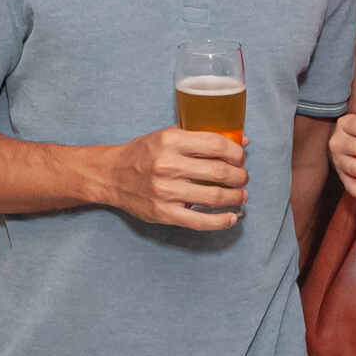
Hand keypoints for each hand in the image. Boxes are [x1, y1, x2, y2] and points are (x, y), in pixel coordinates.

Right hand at [100, 127, 247, 229]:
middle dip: (240, 176)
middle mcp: (168, 165)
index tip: (241, 157)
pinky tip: (231, 217)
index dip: (236, 153)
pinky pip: (200, 221)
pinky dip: (221, 221)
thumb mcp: (169, 135)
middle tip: (243, 177)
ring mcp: (165, 191)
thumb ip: (202, 137)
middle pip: (220, 172)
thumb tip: (242, 140)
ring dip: (236, 197)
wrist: (111, 175)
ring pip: (215, 197)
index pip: (217, 146)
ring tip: (241, 195)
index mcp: (171, 141)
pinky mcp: (163, 213)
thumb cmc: (144, 153)